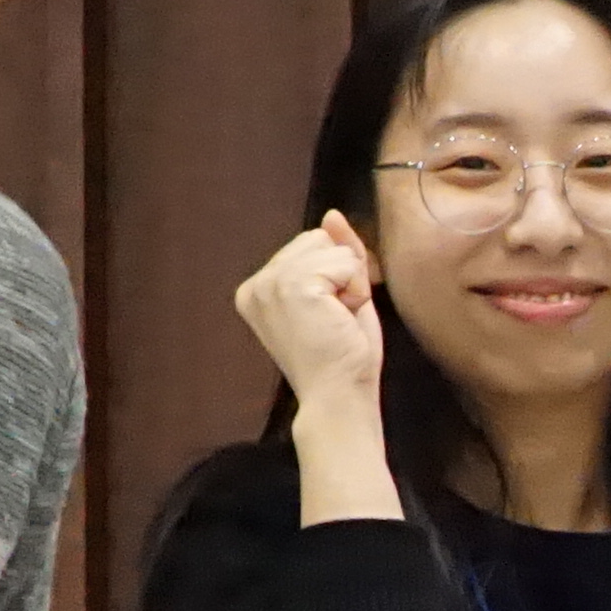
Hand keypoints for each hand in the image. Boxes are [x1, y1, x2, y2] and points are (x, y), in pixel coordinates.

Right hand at [233, 212, 386, 409]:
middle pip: (318, 238)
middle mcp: (255, 284)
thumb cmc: (341, 356)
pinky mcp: (294, 285)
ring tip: (336, 321)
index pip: (310, 245)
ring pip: (332, 247)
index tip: (326, 317)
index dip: (333, 277)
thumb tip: (332, 214)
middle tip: (333, 320)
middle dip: (340, 274)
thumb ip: (336, 253)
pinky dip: (354, 289)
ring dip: (348, 283)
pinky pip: (344, 261)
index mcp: (257, 288)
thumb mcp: (340, 294)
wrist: (338, 396)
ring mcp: (271, 283)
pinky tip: (341, 319)